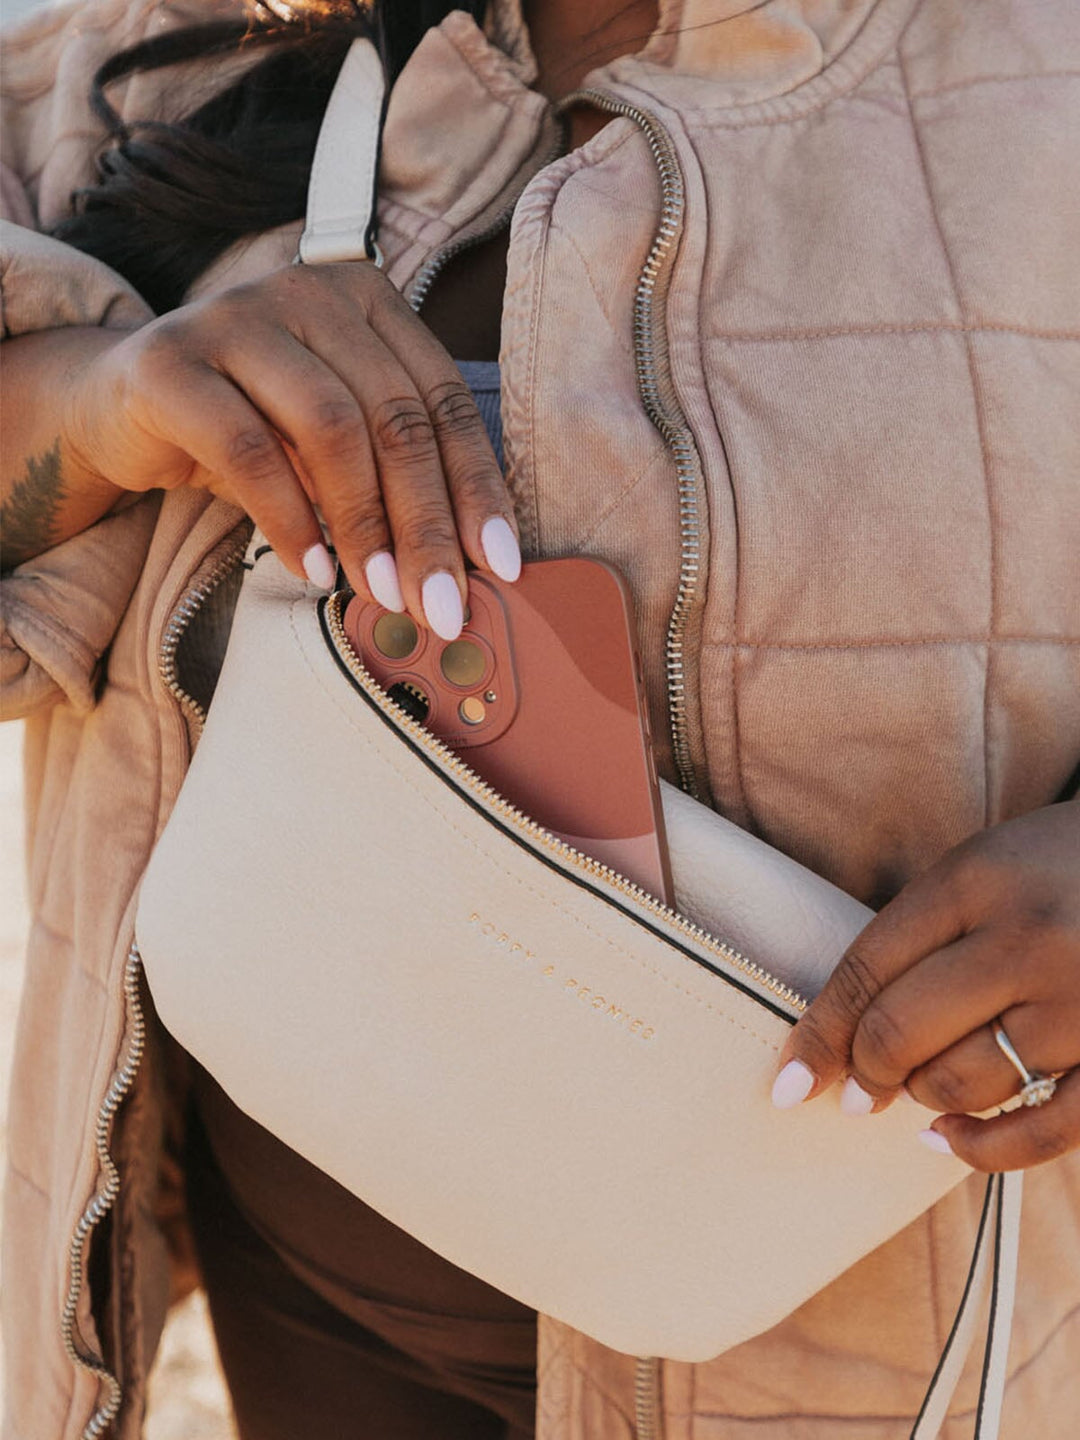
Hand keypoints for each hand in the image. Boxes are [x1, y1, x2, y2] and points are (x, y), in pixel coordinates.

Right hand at [60, 261, 519, 638]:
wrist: (119, 409)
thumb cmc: (250, 429)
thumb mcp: (334, 446)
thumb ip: (394, 475)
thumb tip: (469, 565)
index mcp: (366, 301)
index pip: (442, 399)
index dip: (477, 487)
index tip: (499, 566)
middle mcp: (307, 292)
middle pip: (394, 419)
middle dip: (426, 525)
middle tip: (442, 605)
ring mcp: (235, 317)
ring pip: (331, 429)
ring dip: (364, 525)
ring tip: (379, 593)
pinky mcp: (172, 361)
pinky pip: (249, 449)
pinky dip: (289, 519)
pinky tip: (312, 570)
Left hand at [772, 802, 1079, 1171]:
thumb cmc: (1073, 861)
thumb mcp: (991, 861)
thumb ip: (929, 928)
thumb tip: (852, 1026)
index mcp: (979, 877)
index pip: (868, 967)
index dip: (819, 1033)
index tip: (791, 1081)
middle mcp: (1027, 938)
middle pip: (901, 1032)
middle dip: (866, 1073)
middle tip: (861, 1087)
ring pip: (962, 1082)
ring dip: (926, 1096)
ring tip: (926, 1082)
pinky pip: (1044, 1130)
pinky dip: (984, 1148)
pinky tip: (947, 1141)